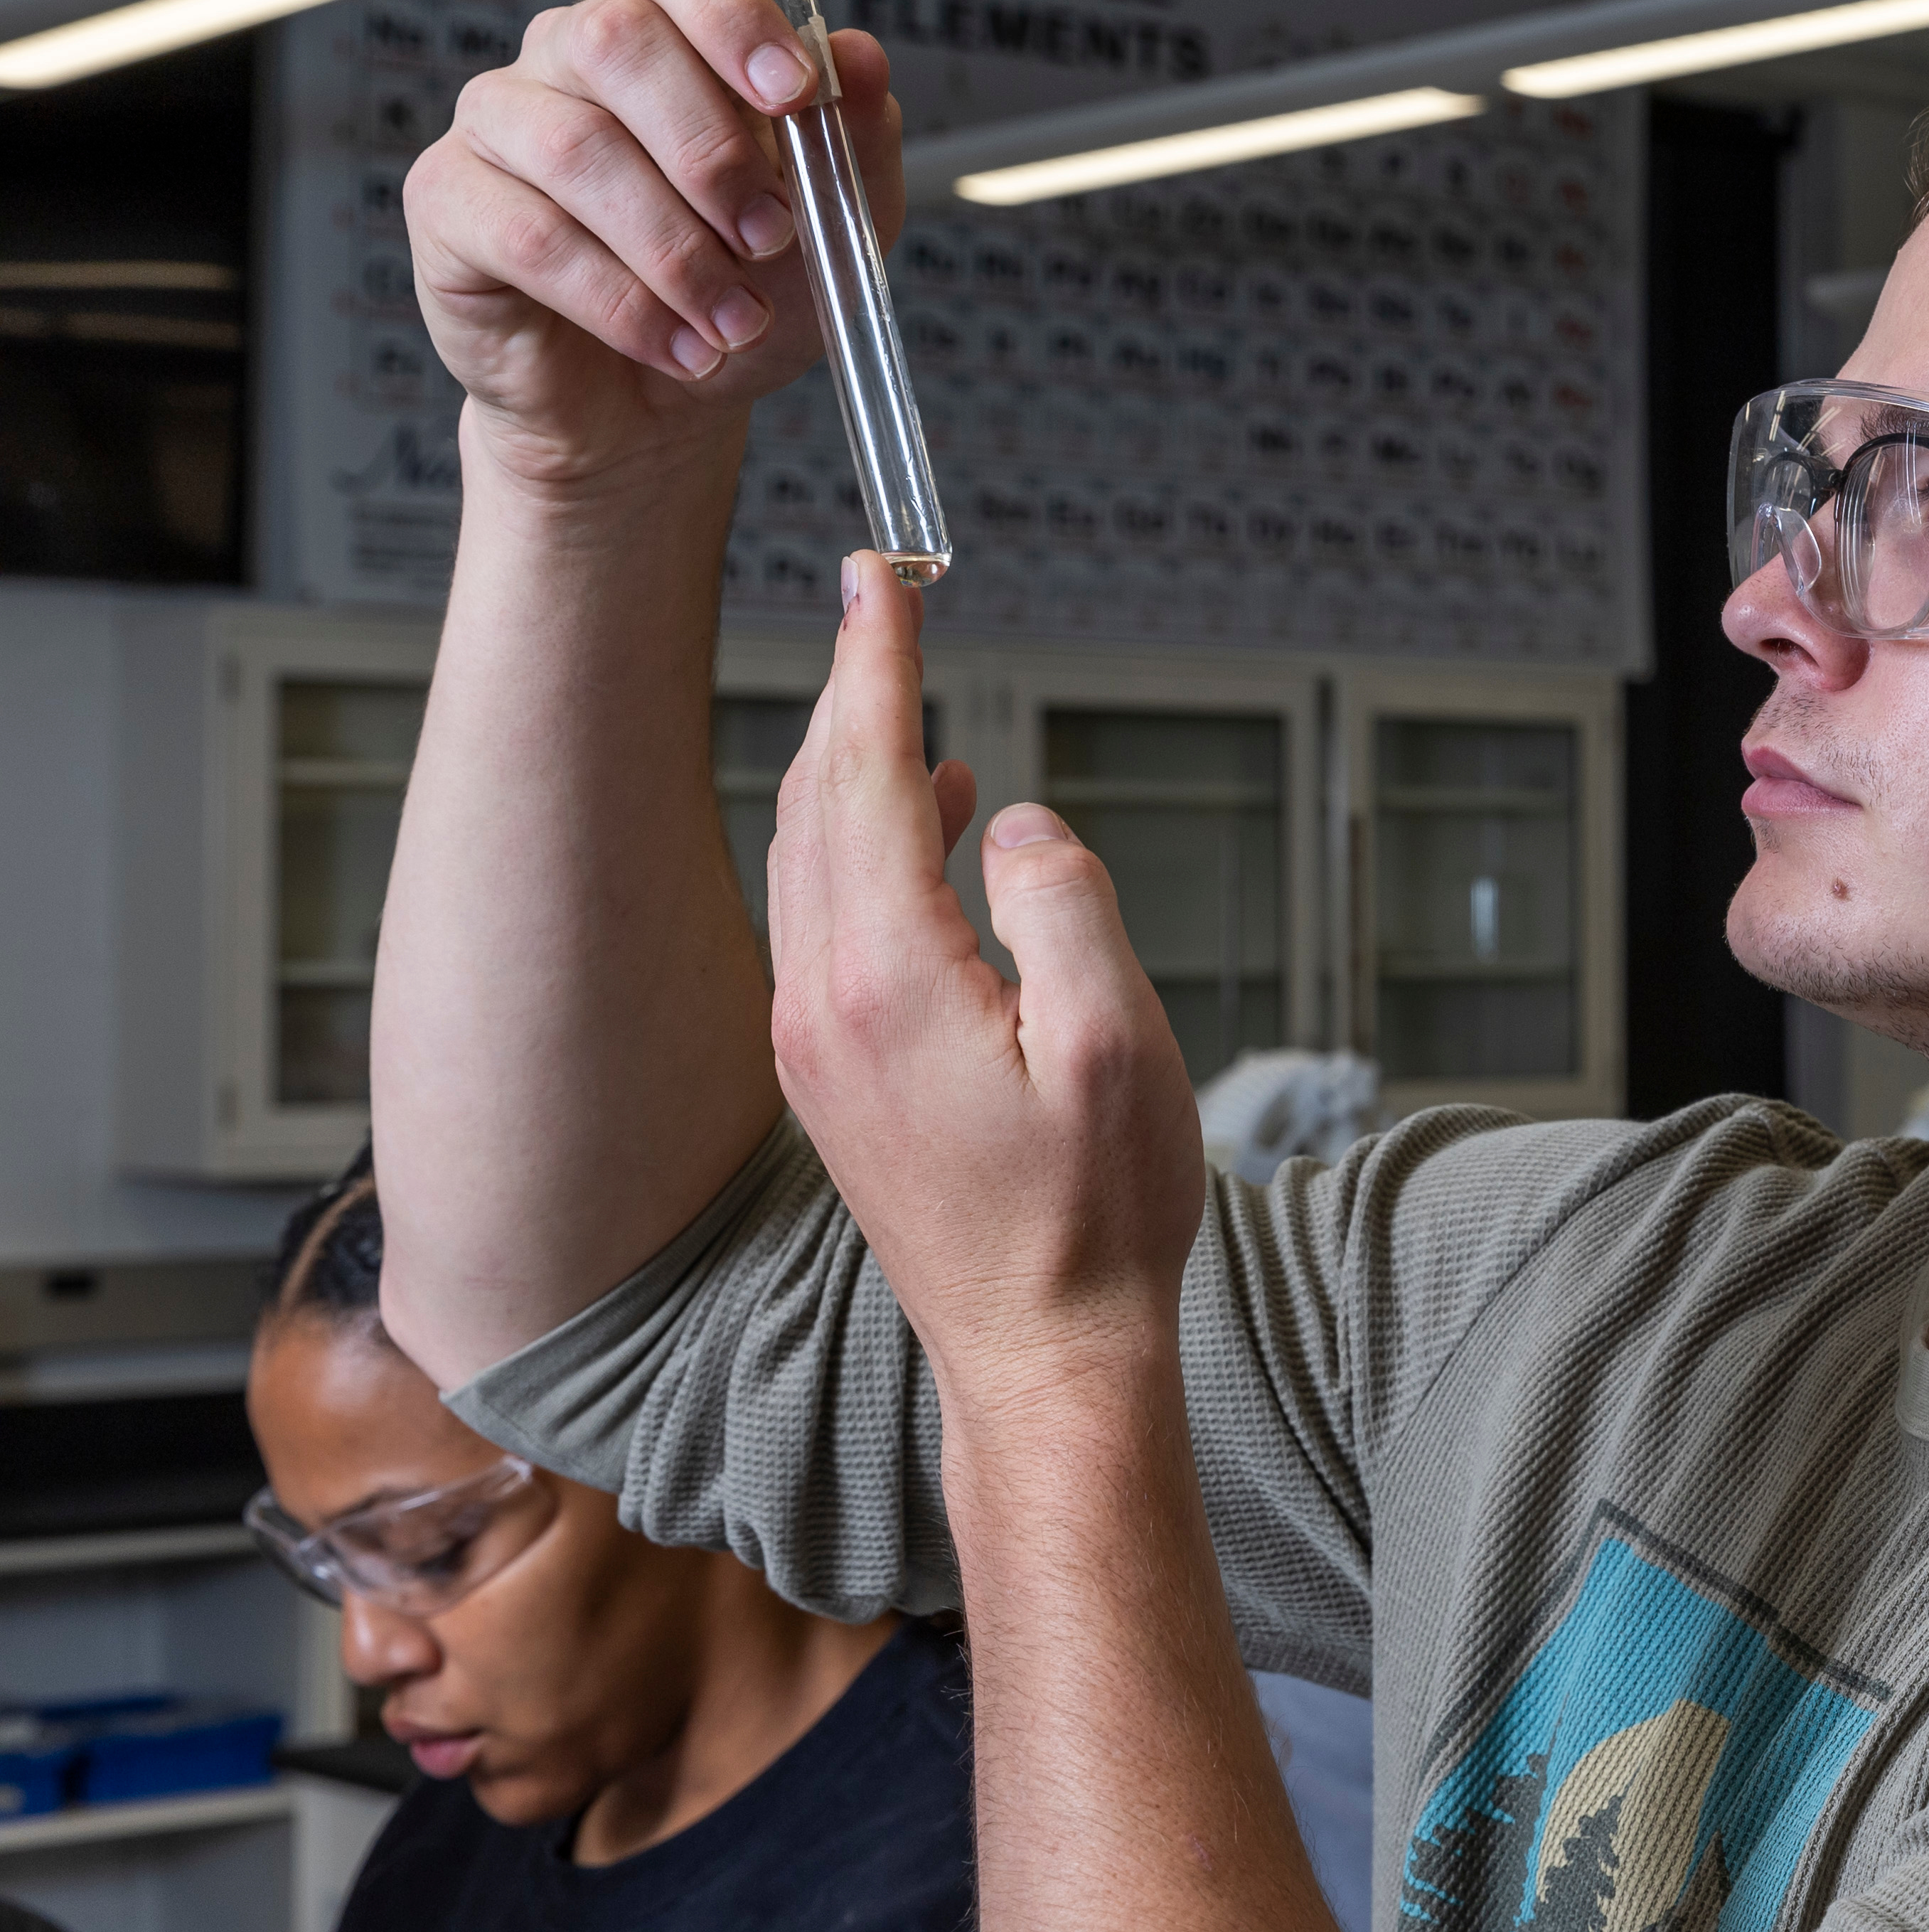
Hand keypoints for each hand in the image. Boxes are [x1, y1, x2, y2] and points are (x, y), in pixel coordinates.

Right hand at [404, 0, 900, 496]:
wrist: (664, 405)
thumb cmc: (744, 289)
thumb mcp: (836, 223)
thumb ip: (853, 136)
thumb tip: (860, 55)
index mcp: (664, 34)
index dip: (727, 8)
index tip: (792, 91)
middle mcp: (566, 57)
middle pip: (616, 40)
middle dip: (710, 152)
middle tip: (771, 239)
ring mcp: (496, 122)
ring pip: (573, 145)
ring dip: (674, 247)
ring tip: (734, 320)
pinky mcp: (448, 203)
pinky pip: (527, 235)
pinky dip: (622, 303)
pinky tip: (679, 346)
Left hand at [766, 555, 1204, 1402]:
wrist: (1038, 1354)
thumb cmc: (1094, 1216)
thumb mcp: (1116, 1043)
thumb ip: (1060, 904)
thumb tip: (1006, 822)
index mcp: (888, 982)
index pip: (862, 777)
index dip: (874, 666)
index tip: (882, 577)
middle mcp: (823, 1005)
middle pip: (815, 803)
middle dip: (850, 693)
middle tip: (884, 599)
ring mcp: (814, 1045)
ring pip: (808, 858)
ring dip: (851, 766)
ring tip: (901, 694)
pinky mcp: (829, 1078)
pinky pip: (824, 917)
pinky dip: (857, 841)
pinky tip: (918, 821)